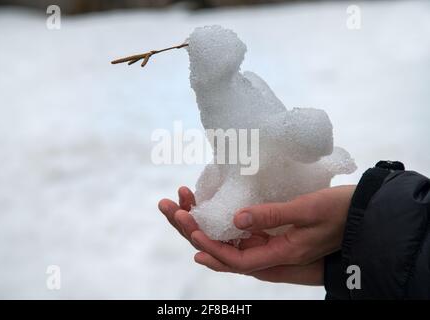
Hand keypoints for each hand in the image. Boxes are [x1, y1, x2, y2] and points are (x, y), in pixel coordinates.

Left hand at [189, 186, 354, 278]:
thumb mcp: (308, 210)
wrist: (362, 212)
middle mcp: (274, 253)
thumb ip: (273, 215)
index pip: (237, 259)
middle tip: (172, 211)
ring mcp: (273, 244)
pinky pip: (242, 236)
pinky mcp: (275, 233)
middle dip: (197, 234)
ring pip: (232, 243)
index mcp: (282, 254)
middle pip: (227, 253)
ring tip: (183, 208)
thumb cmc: (339, 210)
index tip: (190, 228)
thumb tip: (237, 217)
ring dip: (206, 228)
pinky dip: (222, 225)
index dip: (211, 246)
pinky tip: (210, 213)